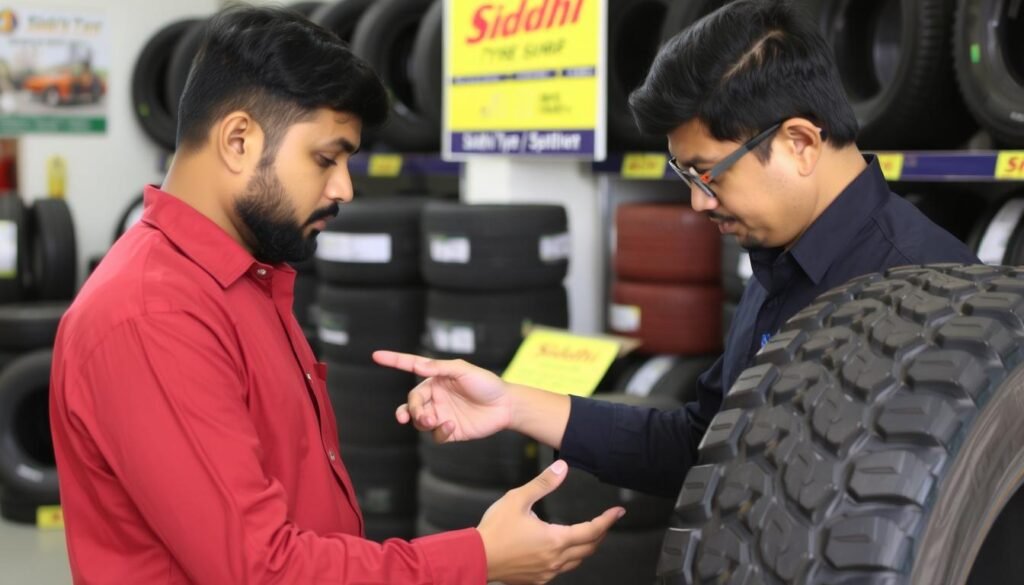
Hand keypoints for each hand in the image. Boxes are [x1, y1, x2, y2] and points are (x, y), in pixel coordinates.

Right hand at [372, 350, 512, 442]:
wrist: (506, 406)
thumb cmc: (486, 383)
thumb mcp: (464, 370)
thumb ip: (440, 368)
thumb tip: (417, 363)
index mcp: (436, 378)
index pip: (411, 367)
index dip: (393, 360)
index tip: (375, 355)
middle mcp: (436, 395)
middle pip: (412, 403)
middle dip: (412, 409)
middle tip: (422, 415)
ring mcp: (442, 413)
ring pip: (419, 421)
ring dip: (421, 421)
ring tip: (432, 420)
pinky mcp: (450, 430)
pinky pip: (435, 434)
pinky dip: (439, 432)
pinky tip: (450, 426)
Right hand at [477, 460, 624, 583]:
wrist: (475, 558)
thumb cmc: (495, 529)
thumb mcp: (517, 499)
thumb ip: (543, 484)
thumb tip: (562, 468)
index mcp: (555, 540)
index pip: (592, 531)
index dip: (607, 520)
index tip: (618, 511)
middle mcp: (555, 560)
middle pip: (589, 548)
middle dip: (600, 533)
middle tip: (605, 521)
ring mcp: (546, 573)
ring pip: (577, 561)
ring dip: (586, 547)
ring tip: (588, 534)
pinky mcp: (537, 580)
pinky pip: (561, 570)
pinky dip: (569, 559)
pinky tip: (562, 551)